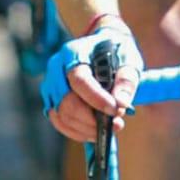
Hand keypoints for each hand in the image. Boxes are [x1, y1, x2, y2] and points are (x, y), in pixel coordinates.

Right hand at [41, 21, 142, 143]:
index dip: (96, 99)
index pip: (79, 79)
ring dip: (87, 129)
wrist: (103, 47)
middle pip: (67, 102)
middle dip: (92, 120)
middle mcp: (56, 67)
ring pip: (62, 116)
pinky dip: (77, 131)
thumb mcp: (128, 59)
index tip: (116, 111)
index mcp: (74, 52)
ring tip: (110, 127)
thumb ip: (127, 80)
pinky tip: (95, 130)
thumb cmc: (116, 52)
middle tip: (117, 123)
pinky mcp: (51, 98)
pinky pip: (59, 122)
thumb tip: (121, 103)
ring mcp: (51, 84)